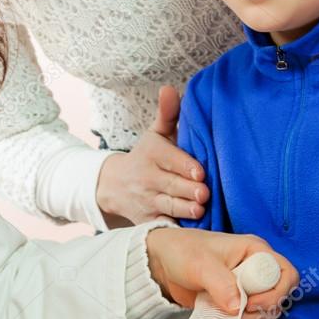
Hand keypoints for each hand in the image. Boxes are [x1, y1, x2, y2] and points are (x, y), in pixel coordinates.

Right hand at [96, 86, 208, 225]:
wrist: (114, 184)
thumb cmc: (147, 156)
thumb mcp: (155, 135)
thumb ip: (168, 114)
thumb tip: (170, 88)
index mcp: (152, 154)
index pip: (170, 160)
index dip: (185, 166)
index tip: (199, 172)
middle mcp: (148, 178)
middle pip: (172, 185)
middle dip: (188, 190)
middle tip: (204, 193)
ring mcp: (147, 201)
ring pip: (168, 206)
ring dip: (184, 209)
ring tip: (199, 210)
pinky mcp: (147, 220)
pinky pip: (162, 225)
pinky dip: (174, 228)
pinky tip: (189, 230)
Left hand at [145, 227, 297, 315]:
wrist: (160, 264)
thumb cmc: (181, 252)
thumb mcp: (200, 264)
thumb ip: (221, 284)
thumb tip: (238, 308)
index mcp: (255, 252)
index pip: (287, 275)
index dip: (276, 293)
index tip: (251, 304)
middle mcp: (256, 271)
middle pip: (277, 301)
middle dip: (256, 313)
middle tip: (230, 314)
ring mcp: (247, 290)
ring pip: (263, 316)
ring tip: (216, 314)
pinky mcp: (235, 306)